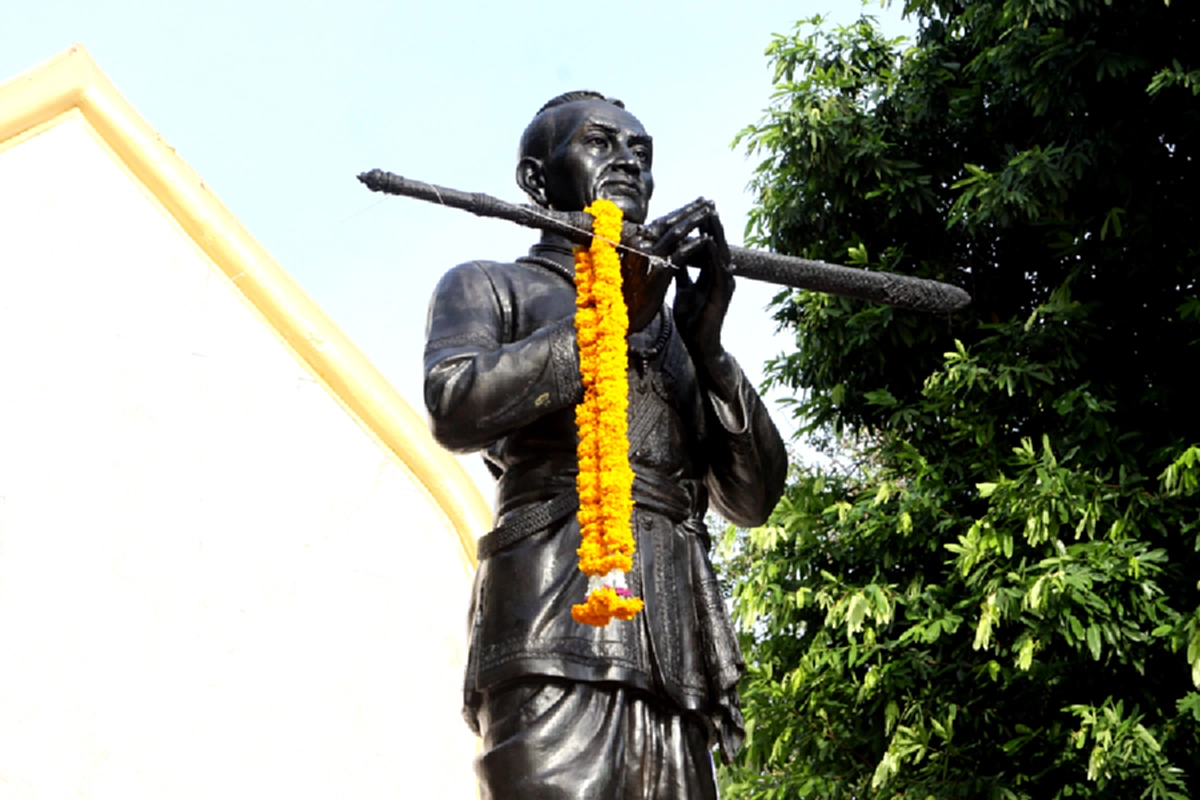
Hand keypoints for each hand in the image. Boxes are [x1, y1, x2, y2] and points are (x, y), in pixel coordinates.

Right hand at [621, 198, 715, 332]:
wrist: (615, 320)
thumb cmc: (623, 295)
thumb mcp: (633, 268)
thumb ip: (643, 252)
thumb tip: (652, 238)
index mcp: (634, 243)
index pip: (661, 223)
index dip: (680, 212)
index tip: (696, 204)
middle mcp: (639, 245)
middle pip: (669, 223)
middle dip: (691, 211)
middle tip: (708, 201)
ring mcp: (647, 258)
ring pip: (675, 234)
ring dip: (695, 221)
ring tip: (710, 212)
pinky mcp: (657, 274)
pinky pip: (679, 256)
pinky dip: (694, 246)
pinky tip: (706, 239)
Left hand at [671, 205, 733, 361]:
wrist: (698, 343)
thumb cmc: (691, 318)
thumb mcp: (682, 288)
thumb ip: (681, 272)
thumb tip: (672, 256)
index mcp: (711, 272)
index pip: (707, 243)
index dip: (702, 226)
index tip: (696, 207)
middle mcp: (721, 274)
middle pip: (716, 242)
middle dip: (711, 222)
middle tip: (707, 201)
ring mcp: (724, 282)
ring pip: (719, 251)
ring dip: (715, 232)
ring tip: (710, 213)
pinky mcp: (722, 292)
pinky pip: (718, 269)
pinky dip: (712, 254)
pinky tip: (707, 241)